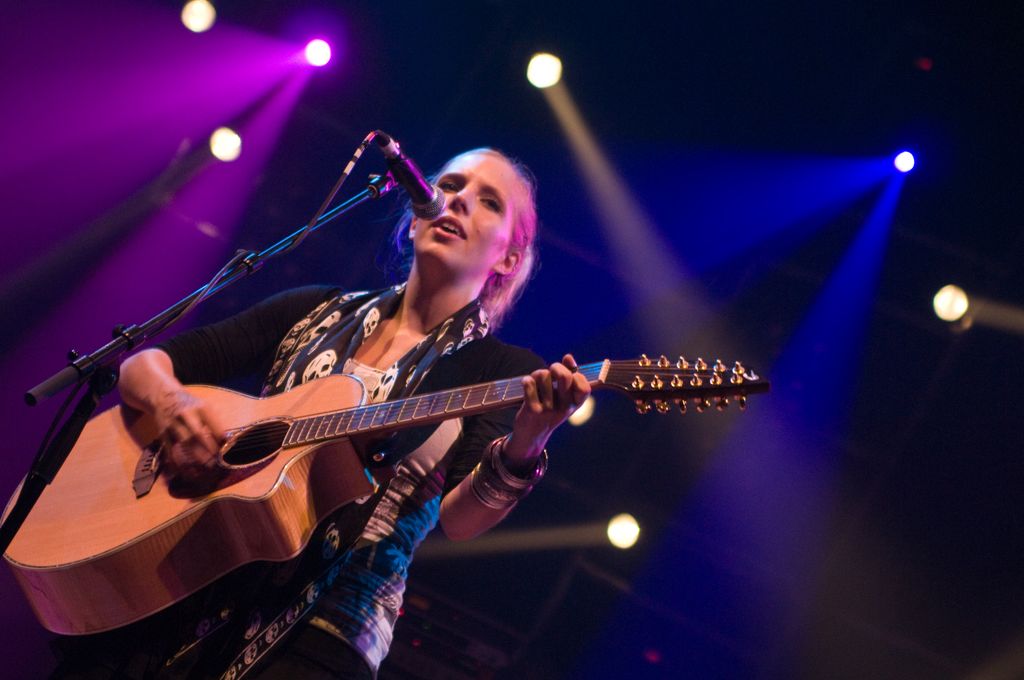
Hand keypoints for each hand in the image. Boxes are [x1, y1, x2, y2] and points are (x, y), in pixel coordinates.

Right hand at [154, 389, 225, 488]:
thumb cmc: (192, 406)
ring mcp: (173, 425)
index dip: (220, 437)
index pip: (213, 423)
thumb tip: (228, 442)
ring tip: (206, 469)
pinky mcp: (164, 435)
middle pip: (198, 434)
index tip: (227, 450)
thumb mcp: (205, 408)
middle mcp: (186, 415)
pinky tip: (187, 472)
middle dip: (208, 450)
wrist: (164, 398)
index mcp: (200, 408)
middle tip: (217, 463)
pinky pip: (171, 451)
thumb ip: (216, 423)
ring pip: (185, 443)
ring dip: (196, 458)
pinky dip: (178, 463)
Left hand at [505, 354, 590, 469]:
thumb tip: (569, 357)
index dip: (577, 375)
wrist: (532, 435)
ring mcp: (548, 410)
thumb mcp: (564, 397)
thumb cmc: (550, 409)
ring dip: (538, 374)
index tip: (570, 374)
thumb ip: (569, 376)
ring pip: (543, 375)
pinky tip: (527, 385)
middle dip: (557, 367)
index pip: (584, 387)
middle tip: (552, 371)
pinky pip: (529, 384)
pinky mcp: (532, 410)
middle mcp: (564, 408)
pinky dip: (526, 381)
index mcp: (575, 404)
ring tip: (536, 382)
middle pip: (565, 376)